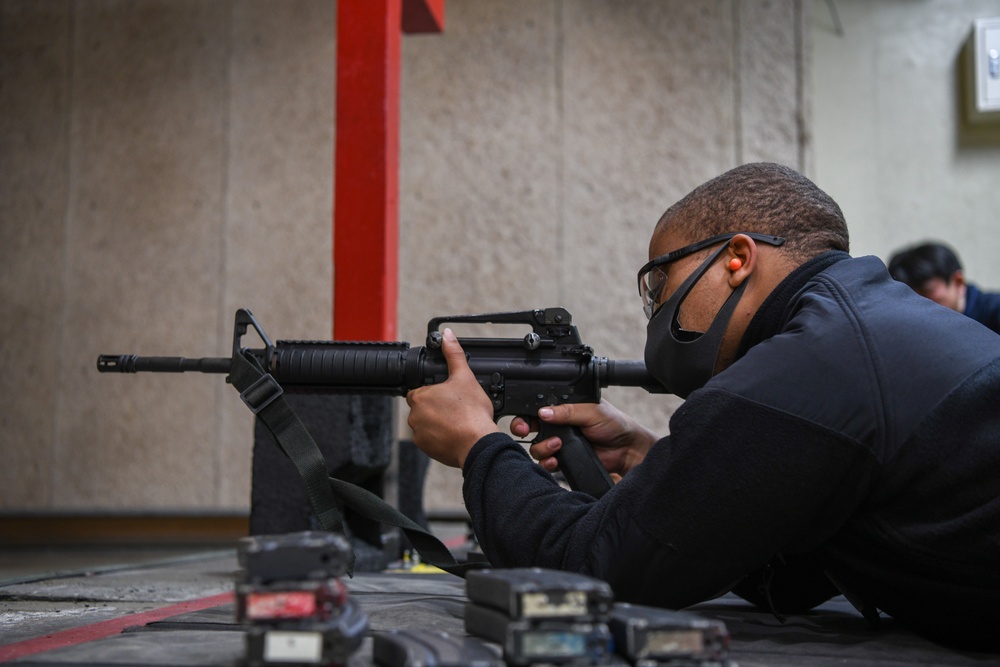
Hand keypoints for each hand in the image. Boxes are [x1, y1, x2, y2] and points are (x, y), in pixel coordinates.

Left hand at [406, 328, 499, 467]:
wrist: (478, 444)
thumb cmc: (471, 413)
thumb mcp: (465, 377)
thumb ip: (454, 354)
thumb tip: (447, 335)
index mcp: (420, 396)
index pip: (420, 390)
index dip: (435, 391)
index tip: (448, 395)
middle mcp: (414, 416)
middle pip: (423, 407)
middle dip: (436, 407)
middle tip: (455, 408)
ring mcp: (419, 434)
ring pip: (426, 423)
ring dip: (438, 422)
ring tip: (457, 421)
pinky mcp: (426, 448)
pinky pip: (430, 440)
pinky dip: (440, 437)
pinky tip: (455, 433)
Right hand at [513, 401, 658, 479]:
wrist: (627, 450)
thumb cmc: (615, 424)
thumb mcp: (592, 411)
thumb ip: (567, 411)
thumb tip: (544, 412)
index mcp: (563, 408)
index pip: (538, 408)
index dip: (526, 414)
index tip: (523, 420)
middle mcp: (558, 425)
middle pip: (530, 427)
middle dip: (523, 429)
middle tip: (525, 431)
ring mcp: (560, 443)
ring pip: (536, 447)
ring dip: (541, 447)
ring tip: (556, 445)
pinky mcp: (564, 459)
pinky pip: (547, 463)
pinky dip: (547, 462)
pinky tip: (555, 460)